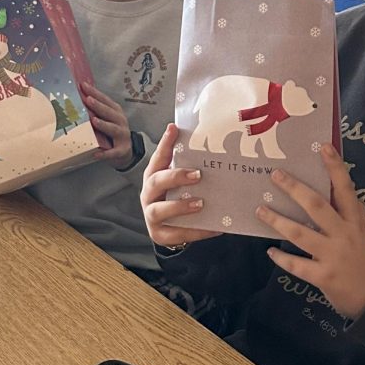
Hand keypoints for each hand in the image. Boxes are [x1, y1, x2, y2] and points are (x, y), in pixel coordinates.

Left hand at [81, 81, 135, 166]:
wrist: (126, 150)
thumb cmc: (112, 131)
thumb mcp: (108, 118)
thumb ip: (97, 109)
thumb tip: (80, 96)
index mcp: (116, 112)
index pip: (105, 100)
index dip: (95, 92)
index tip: (83, 86)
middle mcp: (120, 122)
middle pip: (110, 112)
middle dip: (99, 106)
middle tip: (88, 100)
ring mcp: (122, 136)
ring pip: (114, 129)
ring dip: (104, 125)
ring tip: (94, 121)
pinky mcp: (121, 150)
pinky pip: (113, 152)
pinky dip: (105, 153)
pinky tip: (96, 154)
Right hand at [140, 124, 222, 247]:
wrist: (169, 228)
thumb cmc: (175, 196)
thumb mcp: (178, 178)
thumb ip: (187, 162)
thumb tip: (200, 137)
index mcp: (153, 176)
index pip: (158, 158)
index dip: (164, 144)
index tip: (174, 129)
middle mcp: (149, 195)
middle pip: (155, 182)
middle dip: (175, 177)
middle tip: (197, 175)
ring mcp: (151, 215)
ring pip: (158, 211)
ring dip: (179, 206)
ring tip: (200, 204)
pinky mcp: (160, 234)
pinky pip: (176, 234)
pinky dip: (196, 232)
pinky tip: (215, 228)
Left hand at [257, 145, 364, 319]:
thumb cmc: (364, 258)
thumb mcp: (360, 231)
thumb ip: (343, 213)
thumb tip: (320, 188)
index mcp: (356, 220)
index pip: (345, 188)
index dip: (335, 167)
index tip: (323, 146)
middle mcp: (344, 234)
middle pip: (317, 206)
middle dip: (294, 189)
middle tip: (275, 175)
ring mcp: (333, 255)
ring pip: (300, 234)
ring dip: (277, 221)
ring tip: (260, 209)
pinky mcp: (324, 276)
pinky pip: (297, 264)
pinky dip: (281, 257)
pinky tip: (270, 251)